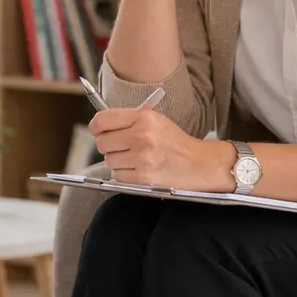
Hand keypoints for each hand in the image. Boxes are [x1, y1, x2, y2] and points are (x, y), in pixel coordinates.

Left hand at [91, 107, 230, 191]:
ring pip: (109, 161)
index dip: (96, 126)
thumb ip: (128, 120)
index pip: (102, 120)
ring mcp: (142, 158)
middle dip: (108, 146)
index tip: (98, 130)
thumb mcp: (155, 120)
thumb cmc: (175, 142)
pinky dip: (124, 175)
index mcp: (143, 118)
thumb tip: (98, 126)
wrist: (200, 164)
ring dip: (117, 162)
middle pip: (102, 143)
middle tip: (120, 147)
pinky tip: (138, 169)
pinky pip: (117, 176)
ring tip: (135, 159)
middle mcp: (142, 136)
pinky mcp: (144, 178)